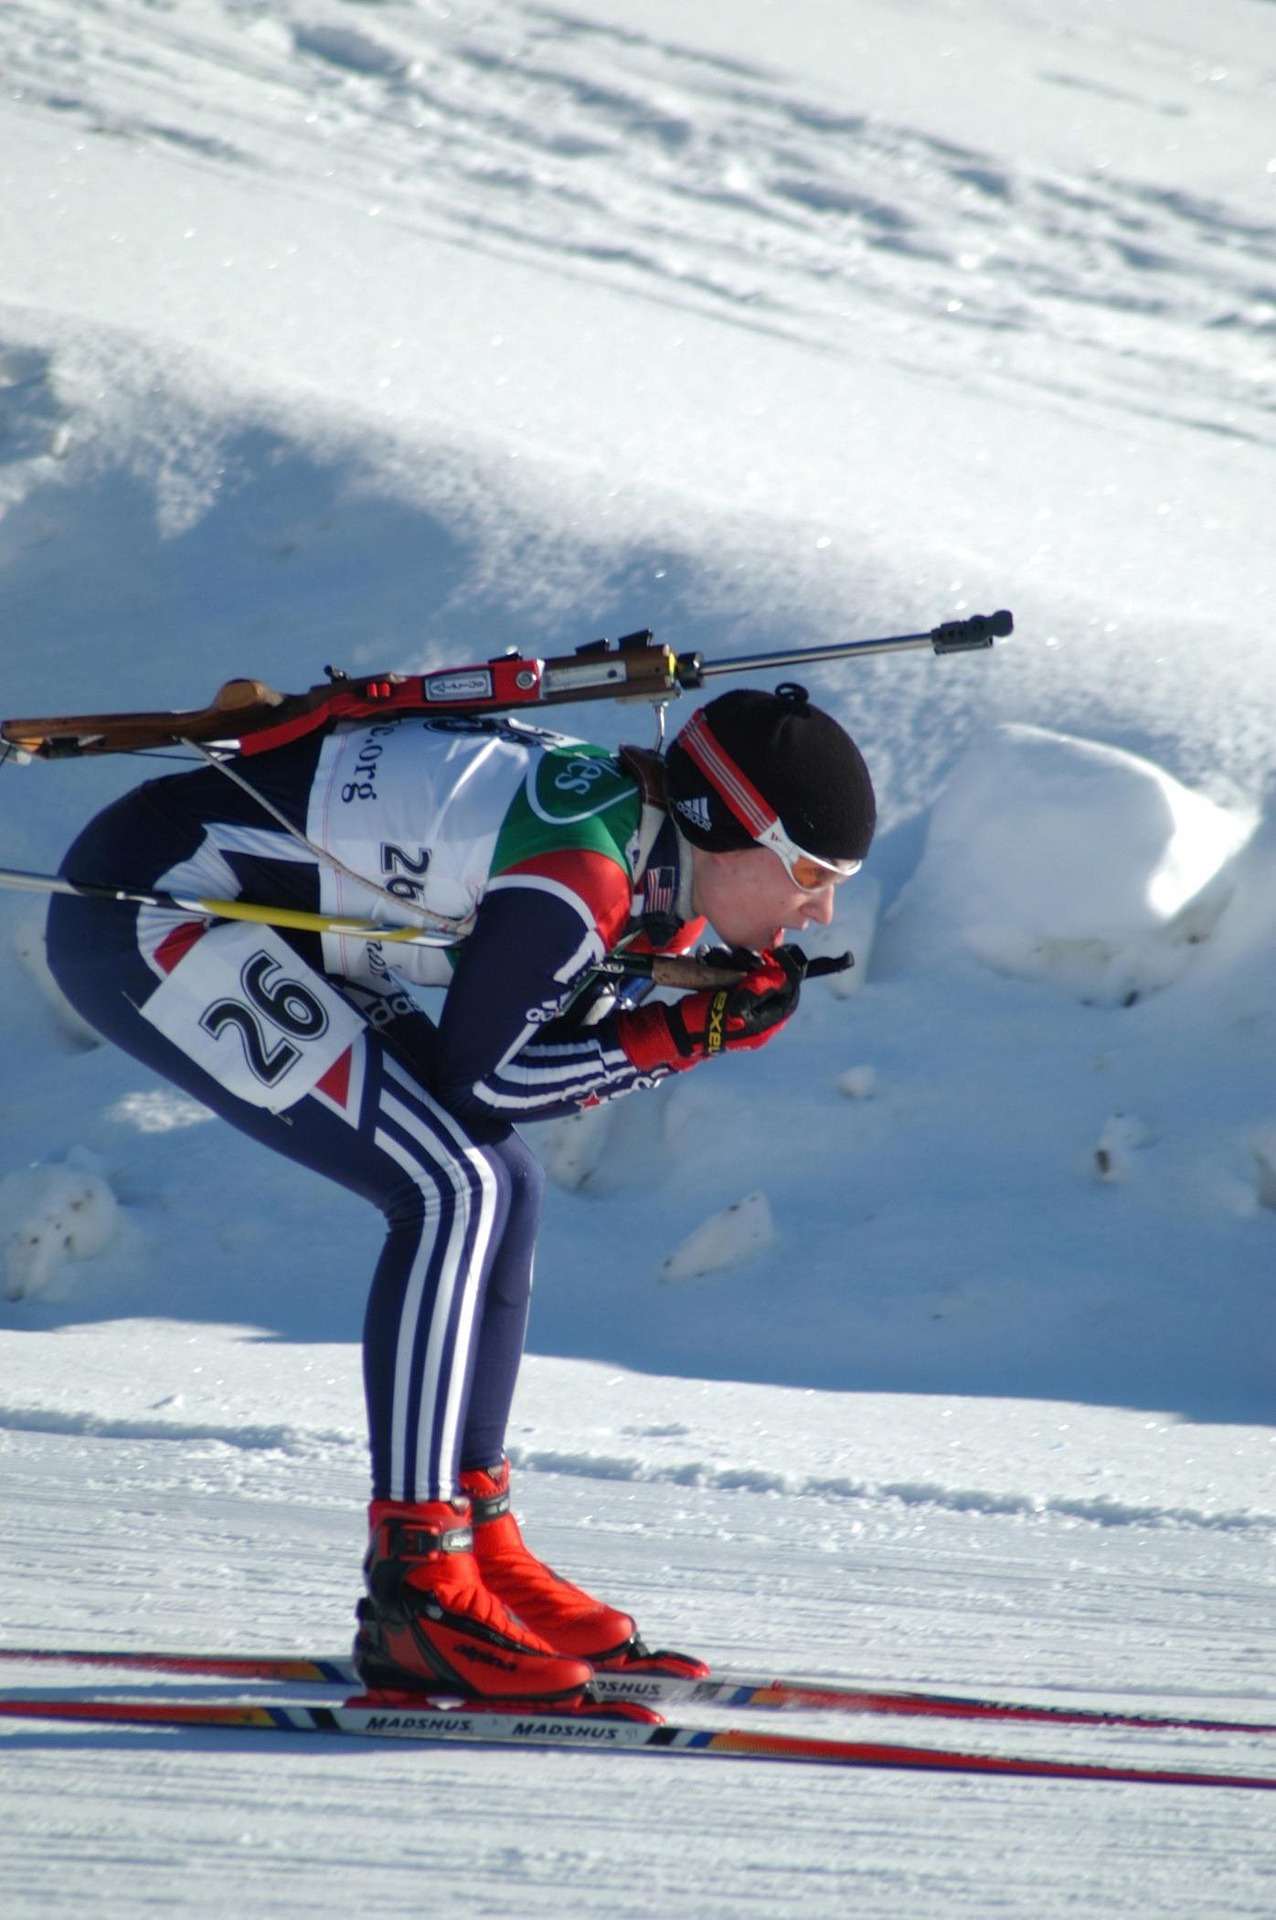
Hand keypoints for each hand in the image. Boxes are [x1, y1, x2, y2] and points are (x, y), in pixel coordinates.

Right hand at [616, 945, 807, 1073]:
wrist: (675, 1031)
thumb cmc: (703, 1022)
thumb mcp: (733, 1008)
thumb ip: (756, 991)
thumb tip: (780, 975)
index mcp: (764, 1025)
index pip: (788, 997)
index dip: (785, 976)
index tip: (774, 956)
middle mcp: (757, 1017)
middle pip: (768, 985)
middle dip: (752, 965)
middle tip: (738, 956)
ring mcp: (741, 1008)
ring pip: (748, 978)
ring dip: (732, 963)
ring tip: (713, 957)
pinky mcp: (725, 999)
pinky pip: (731, 979)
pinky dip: (721, 967)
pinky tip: (707, 960)